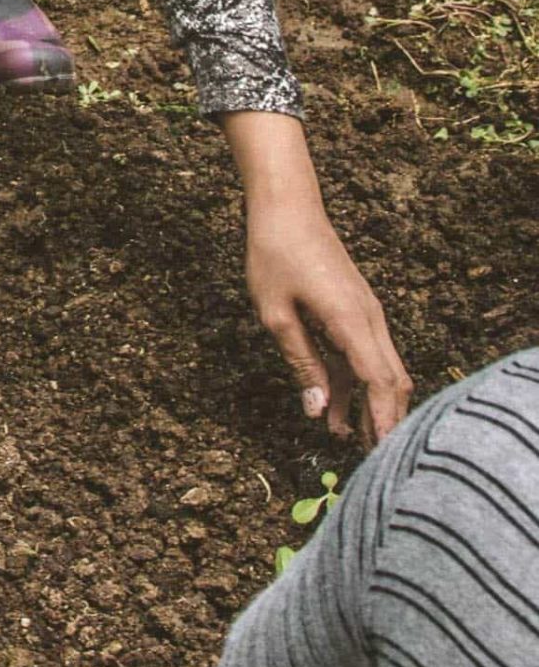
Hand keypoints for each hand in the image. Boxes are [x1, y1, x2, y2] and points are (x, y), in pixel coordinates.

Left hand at [224, 111, 411, 446]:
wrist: (286, 203)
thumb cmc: (274, 252)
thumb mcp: (275, 313)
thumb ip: (301, 363)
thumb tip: (319, 410)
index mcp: (351, 320)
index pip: (380, 383)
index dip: (384, 423)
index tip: (383, 458)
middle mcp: (369, 318)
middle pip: (391, 381)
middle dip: (385, 422)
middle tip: (371, 463)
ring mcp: (365, 312)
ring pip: (380, 370)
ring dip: (367, 405)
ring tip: (346, 444)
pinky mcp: (355, 308)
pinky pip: (363, 353)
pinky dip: (355, 382)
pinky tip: (336, 409)